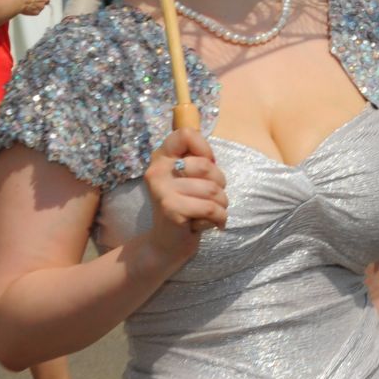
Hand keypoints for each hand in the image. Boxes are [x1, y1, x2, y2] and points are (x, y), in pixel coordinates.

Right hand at [144, 128, 227, 262]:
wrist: (166, 244)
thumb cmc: (186, 206)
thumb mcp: (190, 180)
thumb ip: (198, 161)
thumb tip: (210, 156)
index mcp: (161, 157)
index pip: (185, 134)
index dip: (205, 148)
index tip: (207, 164)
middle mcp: (157, 170)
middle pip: (207, 166)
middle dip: (220, 184)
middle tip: (213, 197)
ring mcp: (162, 190)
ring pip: (213, 190)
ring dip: (222, 205)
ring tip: (212, 212)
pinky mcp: (170, 209)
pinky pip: (210, 209)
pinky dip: (219, 218)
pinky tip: (211, 223)